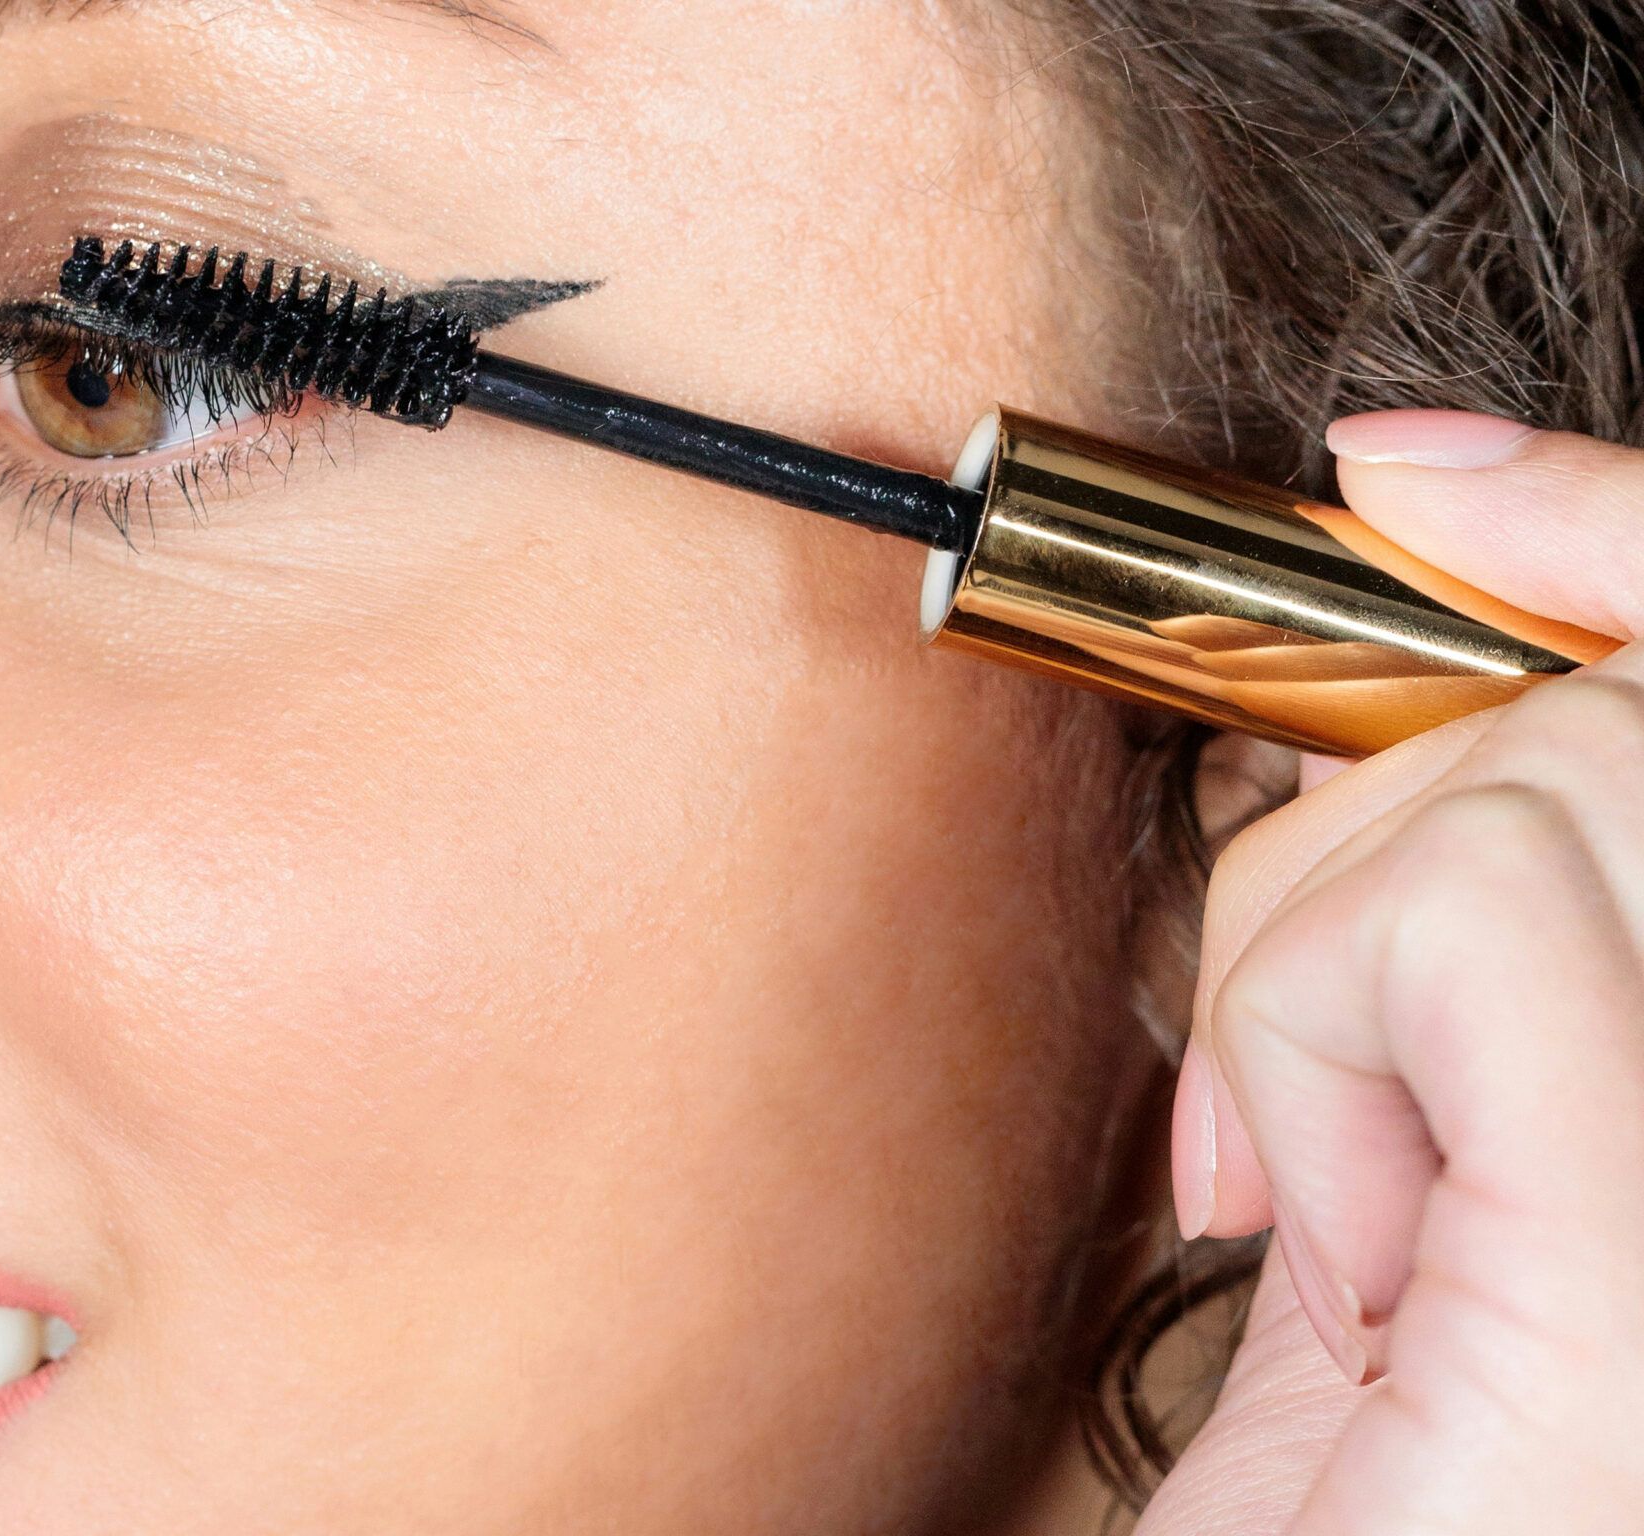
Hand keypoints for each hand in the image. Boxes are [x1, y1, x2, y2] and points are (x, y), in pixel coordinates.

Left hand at [1133, 412, 1643, 1535]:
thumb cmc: (1337, 1482)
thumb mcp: (1382, 1167)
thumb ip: (1446, 933)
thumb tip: (1409, 564)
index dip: (1608, 524)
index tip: (1402, 472)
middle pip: (1625, 716)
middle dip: (1374, 824)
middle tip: (1280, 1081)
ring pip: (1544, 777)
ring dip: (1322, 965)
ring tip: (1310, 1208)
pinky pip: (1475, 911)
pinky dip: (1314, 1037)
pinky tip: (1318, 1240)